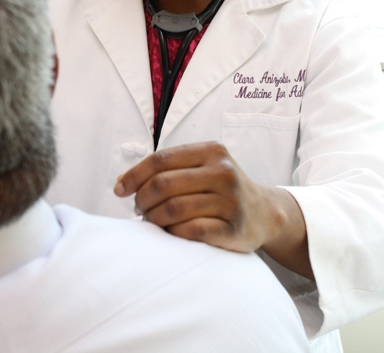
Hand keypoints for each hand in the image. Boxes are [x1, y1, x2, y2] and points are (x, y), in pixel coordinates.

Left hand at [114, 141, 274, 252]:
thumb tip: (121, 182)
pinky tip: (170, 232)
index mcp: (212, 151)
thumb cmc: (221, 189)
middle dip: (141, 199)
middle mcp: (223, 172)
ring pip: (173, 209)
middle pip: (163, 184)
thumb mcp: (203, 167)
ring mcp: (230, 200)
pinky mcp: (233, 228)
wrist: (264, 213)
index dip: (134, 175)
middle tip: (139, 210)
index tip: (120, 190)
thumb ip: (168, 169)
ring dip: (153, 218)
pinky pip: (191, 231)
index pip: (161, 159)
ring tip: (152, 221)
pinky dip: (173, 233)